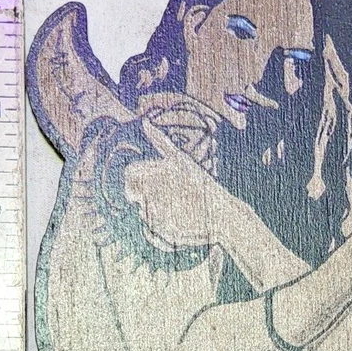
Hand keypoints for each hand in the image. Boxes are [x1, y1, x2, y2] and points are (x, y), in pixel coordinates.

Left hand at [122, 121, 222, 249]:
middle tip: (164, 198)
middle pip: (132, 192)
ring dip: (153, 211)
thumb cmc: (202, 185)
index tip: (143, 184)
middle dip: (142, 195)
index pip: (129, 173)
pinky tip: (178, 222)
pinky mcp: (162, 228)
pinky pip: (149, 229)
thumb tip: (144, 121)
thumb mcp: (182, 159)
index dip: (133, 179)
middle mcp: (157, 189)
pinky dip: (160, 227)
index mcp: (159, 169)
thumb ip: (160, 141)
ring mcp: (160, 210)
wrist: (221, 215)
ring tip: (177, 210)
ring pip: (141, 211)